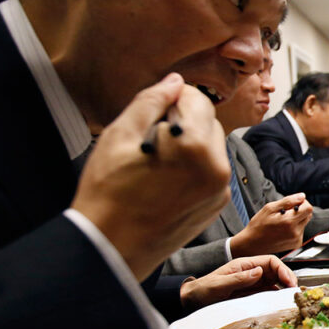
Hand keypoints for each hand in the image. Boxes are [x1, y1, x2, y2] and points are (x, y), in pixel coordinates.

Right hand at [72, 74, 228, 280]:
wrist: (111, 247)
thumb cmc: (108, 192)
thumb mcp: (120, 135)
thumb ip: (151, 101)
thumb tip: (175, 82)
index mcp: (195, 145)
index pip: (197, 99)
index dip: (174, 97)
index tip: (154, 109)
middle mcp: (216, 167)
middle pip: (208, 121)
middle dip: (183, 120)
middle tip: (151, 136)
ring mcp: (220, 189)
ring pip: (212, 146)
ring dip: (190, 142)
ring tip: (156, 160)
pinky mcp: (216, 204)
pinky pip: (212, 170)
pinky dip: (195, 165)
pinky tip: (166, 178)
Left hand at [180, 255, 296, 311]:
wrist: (192, 301)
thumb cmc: (202, 290)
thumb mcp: (219, 284)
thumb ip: (238, 278)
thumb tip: (259, 271)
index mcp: (245, 265)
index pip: (270, 262)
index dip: (283, 270)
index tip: (289, 282)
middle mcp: (251, 273)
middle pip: (276, 272)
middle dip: (288, 279)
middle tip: (295, 292)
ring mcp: (252, 285)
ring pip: (275, 283)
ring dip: (284, 289)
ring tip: (291, 298)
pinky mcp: (252, 295)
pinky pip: (268, 294)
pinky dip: (277, 298)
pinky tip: (281, 304)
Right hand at [229, 193, 311, 257]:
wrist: (252, 244)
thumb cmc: (258, 226)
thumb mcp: (270, 208)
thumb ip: (288, 201)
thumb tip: (302, 196)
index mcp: (289, 222)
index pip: (308, 208)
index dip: (302, 203)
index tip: (293, 204)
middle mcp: (295, 232)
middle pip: (308, 215)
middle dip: (299, 210)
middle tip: (285, 213)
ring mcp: (296, 239)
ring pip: (304, 222)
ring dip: (296, 219)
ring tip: (282, 222)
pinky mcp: (296, 244)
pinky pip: (301, 230)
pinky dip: (294, 227)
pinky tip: (283, 229)